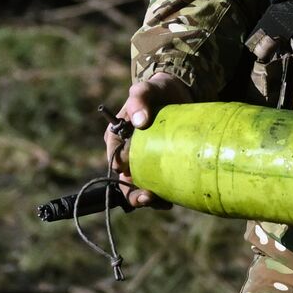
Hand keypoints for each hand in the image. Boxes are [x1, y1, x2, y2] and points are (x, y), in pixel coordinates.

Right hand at [103, 71, 192, 208]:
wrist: (177, 92)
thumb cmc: (155, 90)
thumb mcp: (145, 89)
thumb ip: (139, 99)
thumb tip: (140, 121)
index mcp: (116, 139)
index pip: (115, 161)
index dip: (123, 173)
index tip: (134, 178)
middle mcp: (127, 154)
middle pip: (125, 181)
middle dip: (135, 194)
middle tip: (150, 198)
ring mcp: (144, 161)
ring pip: (141, 186)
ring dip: (150, 198)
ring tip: (165, 203)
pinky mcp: (161, 164)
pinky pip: (159, 182)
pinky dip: (164, 192)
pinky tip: (175, 197)